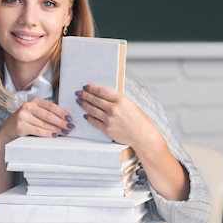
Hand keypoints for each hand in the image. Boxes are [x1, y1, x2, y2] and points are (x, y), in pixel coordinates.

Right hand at [0, 97, 73, 144]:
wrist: (7, 131)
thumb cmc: (25, 122)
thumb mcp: (35, 113)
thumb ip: (46, 113)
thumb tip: (65, 119)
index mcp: (34, 101)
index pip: (51, 106)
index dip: (62, 112)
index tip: (70, 118)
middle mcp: (28, 106)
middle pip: (49, 115)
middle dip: (61, 122)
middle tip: (70, 127)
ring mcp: (23, 116)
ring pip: (44, 124)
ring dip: (56, 129)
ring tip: (64, 132)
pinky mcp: (21, 126)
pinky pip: (38, 131)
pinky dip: (48, 134)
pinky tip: (55, 135)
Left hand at [76, 84, 189, 200]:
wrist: (143, 136)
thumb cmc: (139, 120)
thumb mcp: (130, 105)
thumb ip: (117, 100)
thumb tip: (103, 96)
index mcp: (121, 100)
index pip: (102, 91)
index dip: (92, 88)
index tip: (86, 86)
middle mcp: (114, 109)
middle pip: (95, 99)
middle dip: (85, 95)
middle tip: (79, 92)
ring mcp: (110, 119)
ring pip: (92, 110)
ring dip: (84, 105)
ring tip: (80, 101)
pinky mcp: (107, 129)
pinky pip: (94, 122)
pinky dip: (89, 117)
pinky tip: (86, 114)